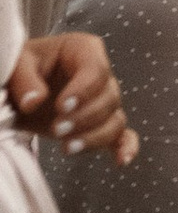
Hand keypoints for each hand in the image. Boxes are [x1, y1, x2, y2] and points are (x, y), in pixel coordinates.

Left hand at [7, 31, 136, 163]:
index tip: (61, 107)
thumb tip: (33, 102)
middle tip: (57, 130)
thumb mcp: (17, 64)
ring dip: (95, 137)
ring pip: (116, 120)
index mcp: (83, 51)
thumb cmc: (22, 69)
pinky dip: (126, 147)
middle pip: (110, 98)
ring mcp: (103, 101)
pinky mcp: (100, 124)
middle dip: (85, 118)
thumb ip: (24, 80)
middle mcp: (100, 75)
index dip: (84, 90)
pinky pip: (123, 135)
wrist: (20, 88)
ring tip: (67, 148)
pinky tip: (121, 161)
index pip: (96, 70)